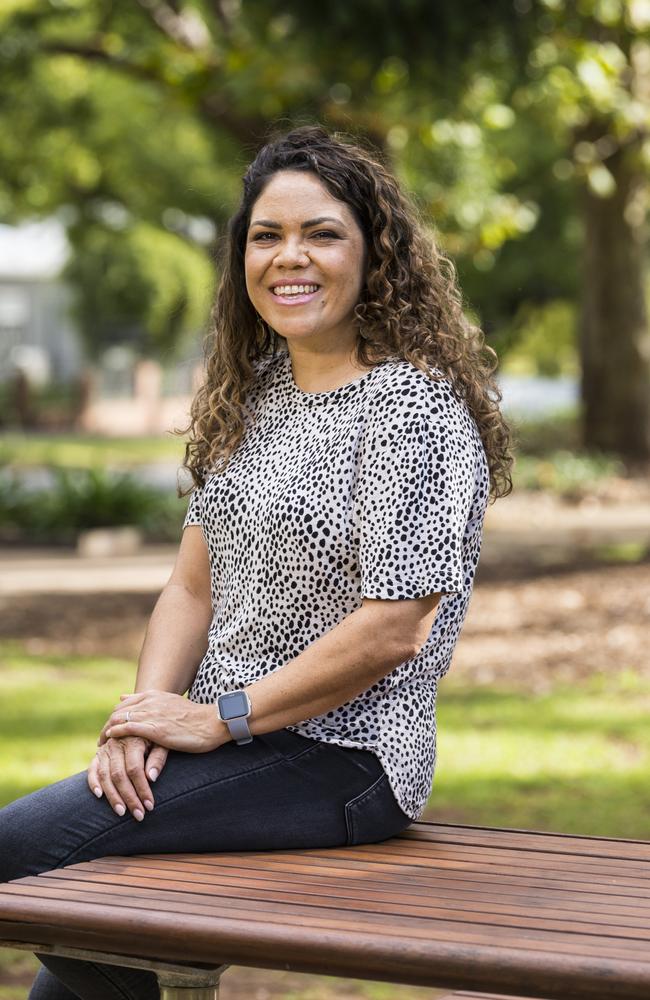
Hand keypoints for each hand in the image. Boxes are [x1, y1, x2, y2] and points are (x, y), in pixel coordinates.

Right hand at [87, 736, 168, 820]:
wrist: (142, 725)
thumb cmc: (157, 737)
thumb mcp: (162, 743)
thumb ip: (158, 758)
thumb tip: (151, 778)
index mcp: (133, 739)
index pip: (135, 769)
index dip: (142, 789)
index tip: (150, 806)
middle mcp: (116, 743)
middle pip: (119, 775)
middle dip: (129, 797)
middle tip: (139, 815)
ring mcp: (105, 749)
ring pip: (105, 775)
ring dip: (112, 796)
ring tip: (122, 812)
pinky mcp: (98, 754)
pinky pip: (92, 769)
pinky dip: (93, 782)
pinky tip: (99, 796)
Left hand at [98, 690, 227, 753]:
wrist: (212, 723)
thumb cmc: (195, 718)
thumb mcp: (170, 704)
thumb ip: (150, 701)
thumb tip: (125, 696)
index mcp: (155, 695)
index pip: (124, 703)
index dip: (115, 717)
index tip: (110, 729)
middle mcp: (151, 701)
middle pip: (118, 711)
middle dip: (107, 725)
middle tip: (102, 740)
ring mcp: (152, 714)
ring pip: (119, 719)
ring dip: (107, 732)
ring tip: (102, 744)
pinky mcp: (155, 728)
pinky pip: (127, 729)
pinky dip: (116, 734)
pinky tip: (111, 742)